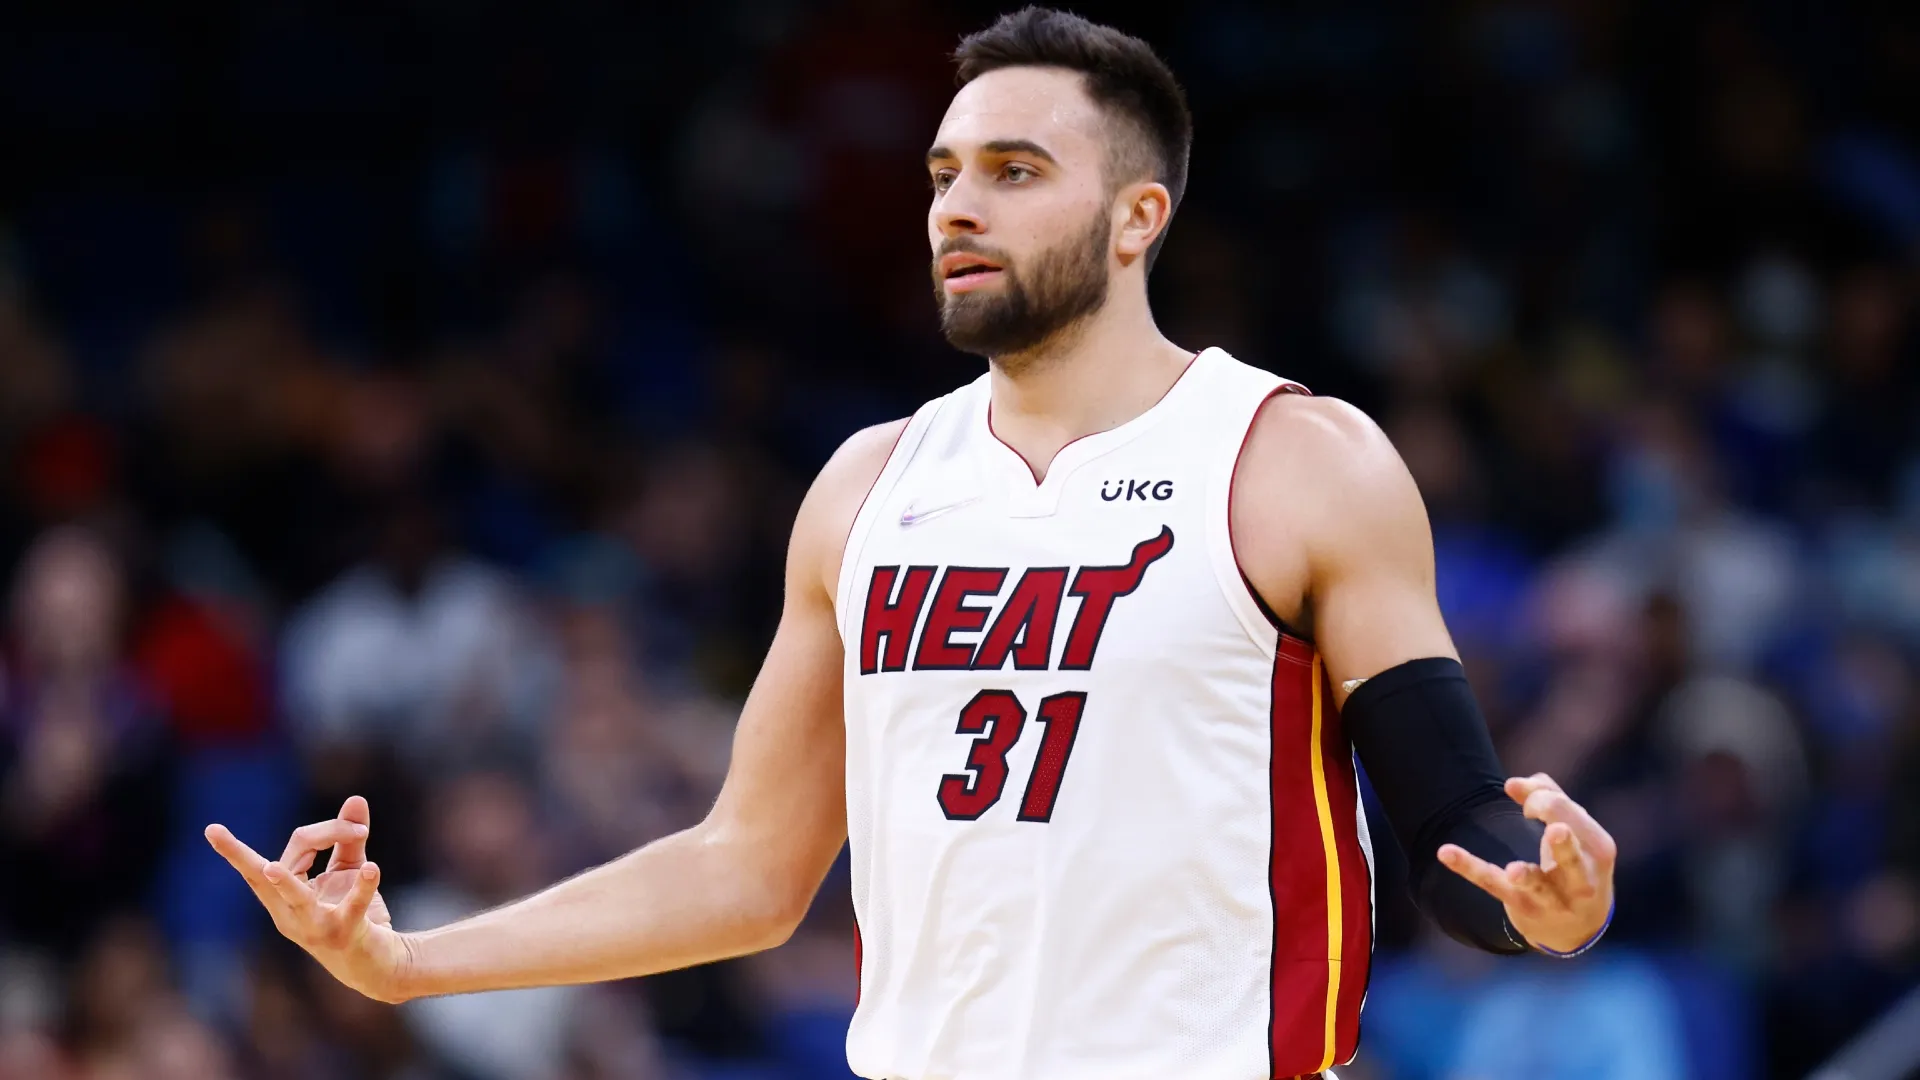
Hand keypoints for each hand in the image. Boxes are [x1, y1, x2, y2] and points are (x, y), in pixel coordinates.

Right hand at [205, 795, 413, 1001]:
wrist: (379, 964)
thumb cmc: (352, 913)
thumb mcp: (348, 871)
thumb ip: (349, 837)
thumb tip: (356, 799)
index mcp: (283, 895)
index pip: (295, 847)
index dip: (328, 829)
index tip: (360, 826)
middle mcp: (288, 912)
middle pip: (273, 869)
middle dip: (256, 850)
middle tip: (232, 829)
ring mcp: (313, 926)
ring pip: (294, 898)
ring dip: (284, 883)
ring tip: (271, 869)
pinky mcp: (345, 933)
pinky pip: (352, 907)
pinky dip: (363, 886)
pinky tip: (371, 869)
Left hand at [1437, 773, 1616, 954]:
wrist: (1577, 928)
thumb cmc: (1576, 864)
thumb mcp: (1576, 831)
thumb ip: (1549, 796)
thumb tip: (1513, 783)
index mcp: (1597, 849)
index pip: (1566, 812)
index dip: (1538, 798)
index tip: (1527, 807)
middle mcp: (1581, 878)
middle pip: (1570, 854)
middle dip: (1562, 842)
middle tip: (1547, 824)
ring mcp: (1551, 897)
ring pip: (1537, 883)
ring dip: (1525, 876)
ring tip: (1514, 871)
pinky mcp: (1520, 905)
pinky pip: (1492, 884)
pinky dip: (1468, 868)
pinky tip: (1446, 852)